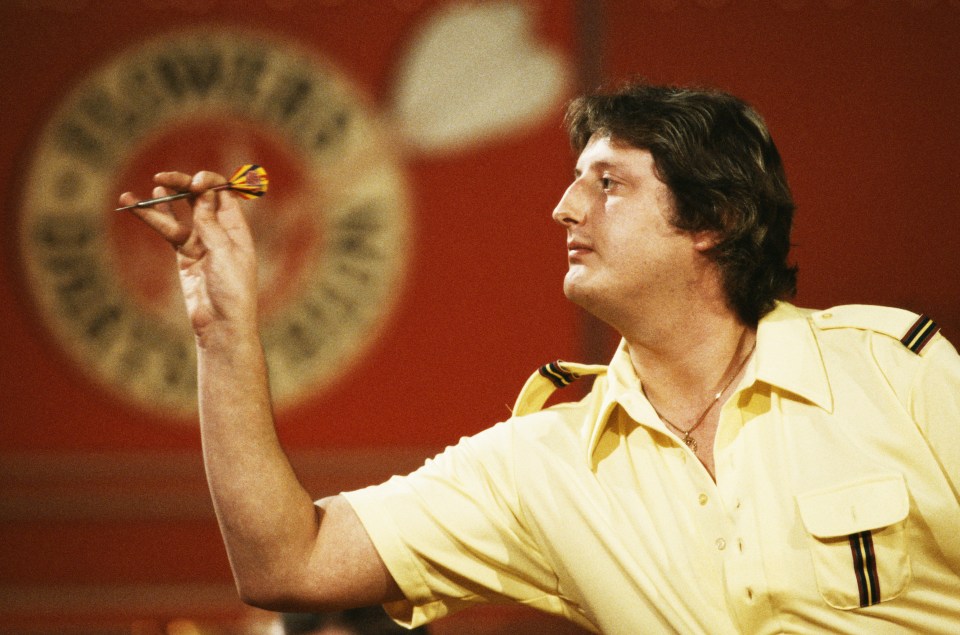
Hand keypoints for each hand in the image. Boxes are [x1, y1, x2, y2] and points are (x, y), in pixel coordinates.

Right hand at [117, 170, 258, 337]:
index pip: (223, 194)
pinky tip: (144, 204)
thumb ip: (210, 223)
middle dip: (183, 185)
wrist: (221, 325)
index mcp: (236, 229)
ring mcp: (200, 243)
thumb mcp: (223, 253)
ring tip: (149, 188)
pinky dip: (156, 218)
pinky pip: (168, 232)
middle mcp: (219, 232)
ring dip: (163, 201)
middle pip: (200, 200)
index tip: (194, 181)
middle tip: (163, 177)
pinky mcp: (184, 256)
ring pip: (180, 215)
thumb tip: (202, 192)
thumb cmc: (232, 290)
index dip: (208, 183)